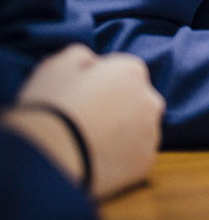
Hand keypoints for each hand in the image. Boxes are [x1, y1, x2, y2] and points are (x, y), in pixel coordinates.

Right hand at [6, 44, 164, 198]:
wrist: (46, 158)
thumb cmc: (49, 107)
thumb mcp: (57, 65)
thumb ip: (82, 56)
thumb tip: (92, 62)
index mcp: (132, 71)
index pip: (123, 72)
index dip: (100, 84)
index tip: (81, 97)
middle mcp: (150, 100)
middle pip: (136, 100)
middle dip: (117, 108)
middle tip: (84, 121)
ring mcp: (150, 134)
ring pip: (139, 130)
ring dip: (122, 134)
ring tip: (87, 143)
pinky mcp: (145, 164)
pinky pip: (134, 157)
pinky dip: (120, 160)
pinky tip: (95, 161)